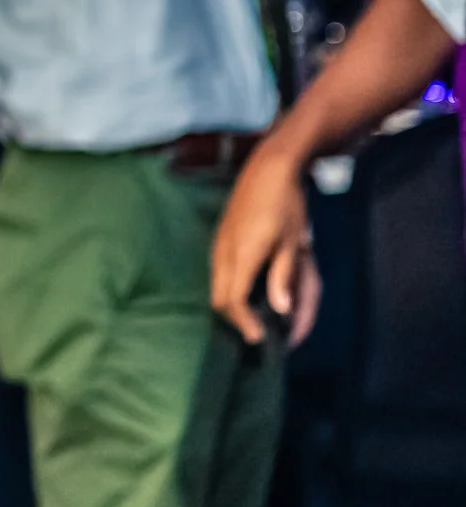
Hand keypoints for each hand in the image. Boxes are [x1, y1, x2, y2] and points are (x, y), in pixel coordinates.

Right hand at [211, 148, 321, 347]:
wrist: (268, 168)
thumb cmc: (286, 204)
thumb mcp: (291, 241)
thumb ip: (283, 276)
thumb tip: (280, 309)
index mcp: (242, 256)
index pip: (234, 301)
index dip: (245, 323)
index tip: (259, 338)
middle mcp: (223, 253)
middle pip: (219, 298)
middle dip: (235, 319)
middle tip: (258, 332)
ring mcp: (218, 245)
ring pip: (216, 286)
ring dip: (231, 304)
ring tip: (254, 315)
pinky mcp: (219, 239)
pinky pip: (218, 273)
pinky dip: (230, 289)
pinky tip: (247, 290)